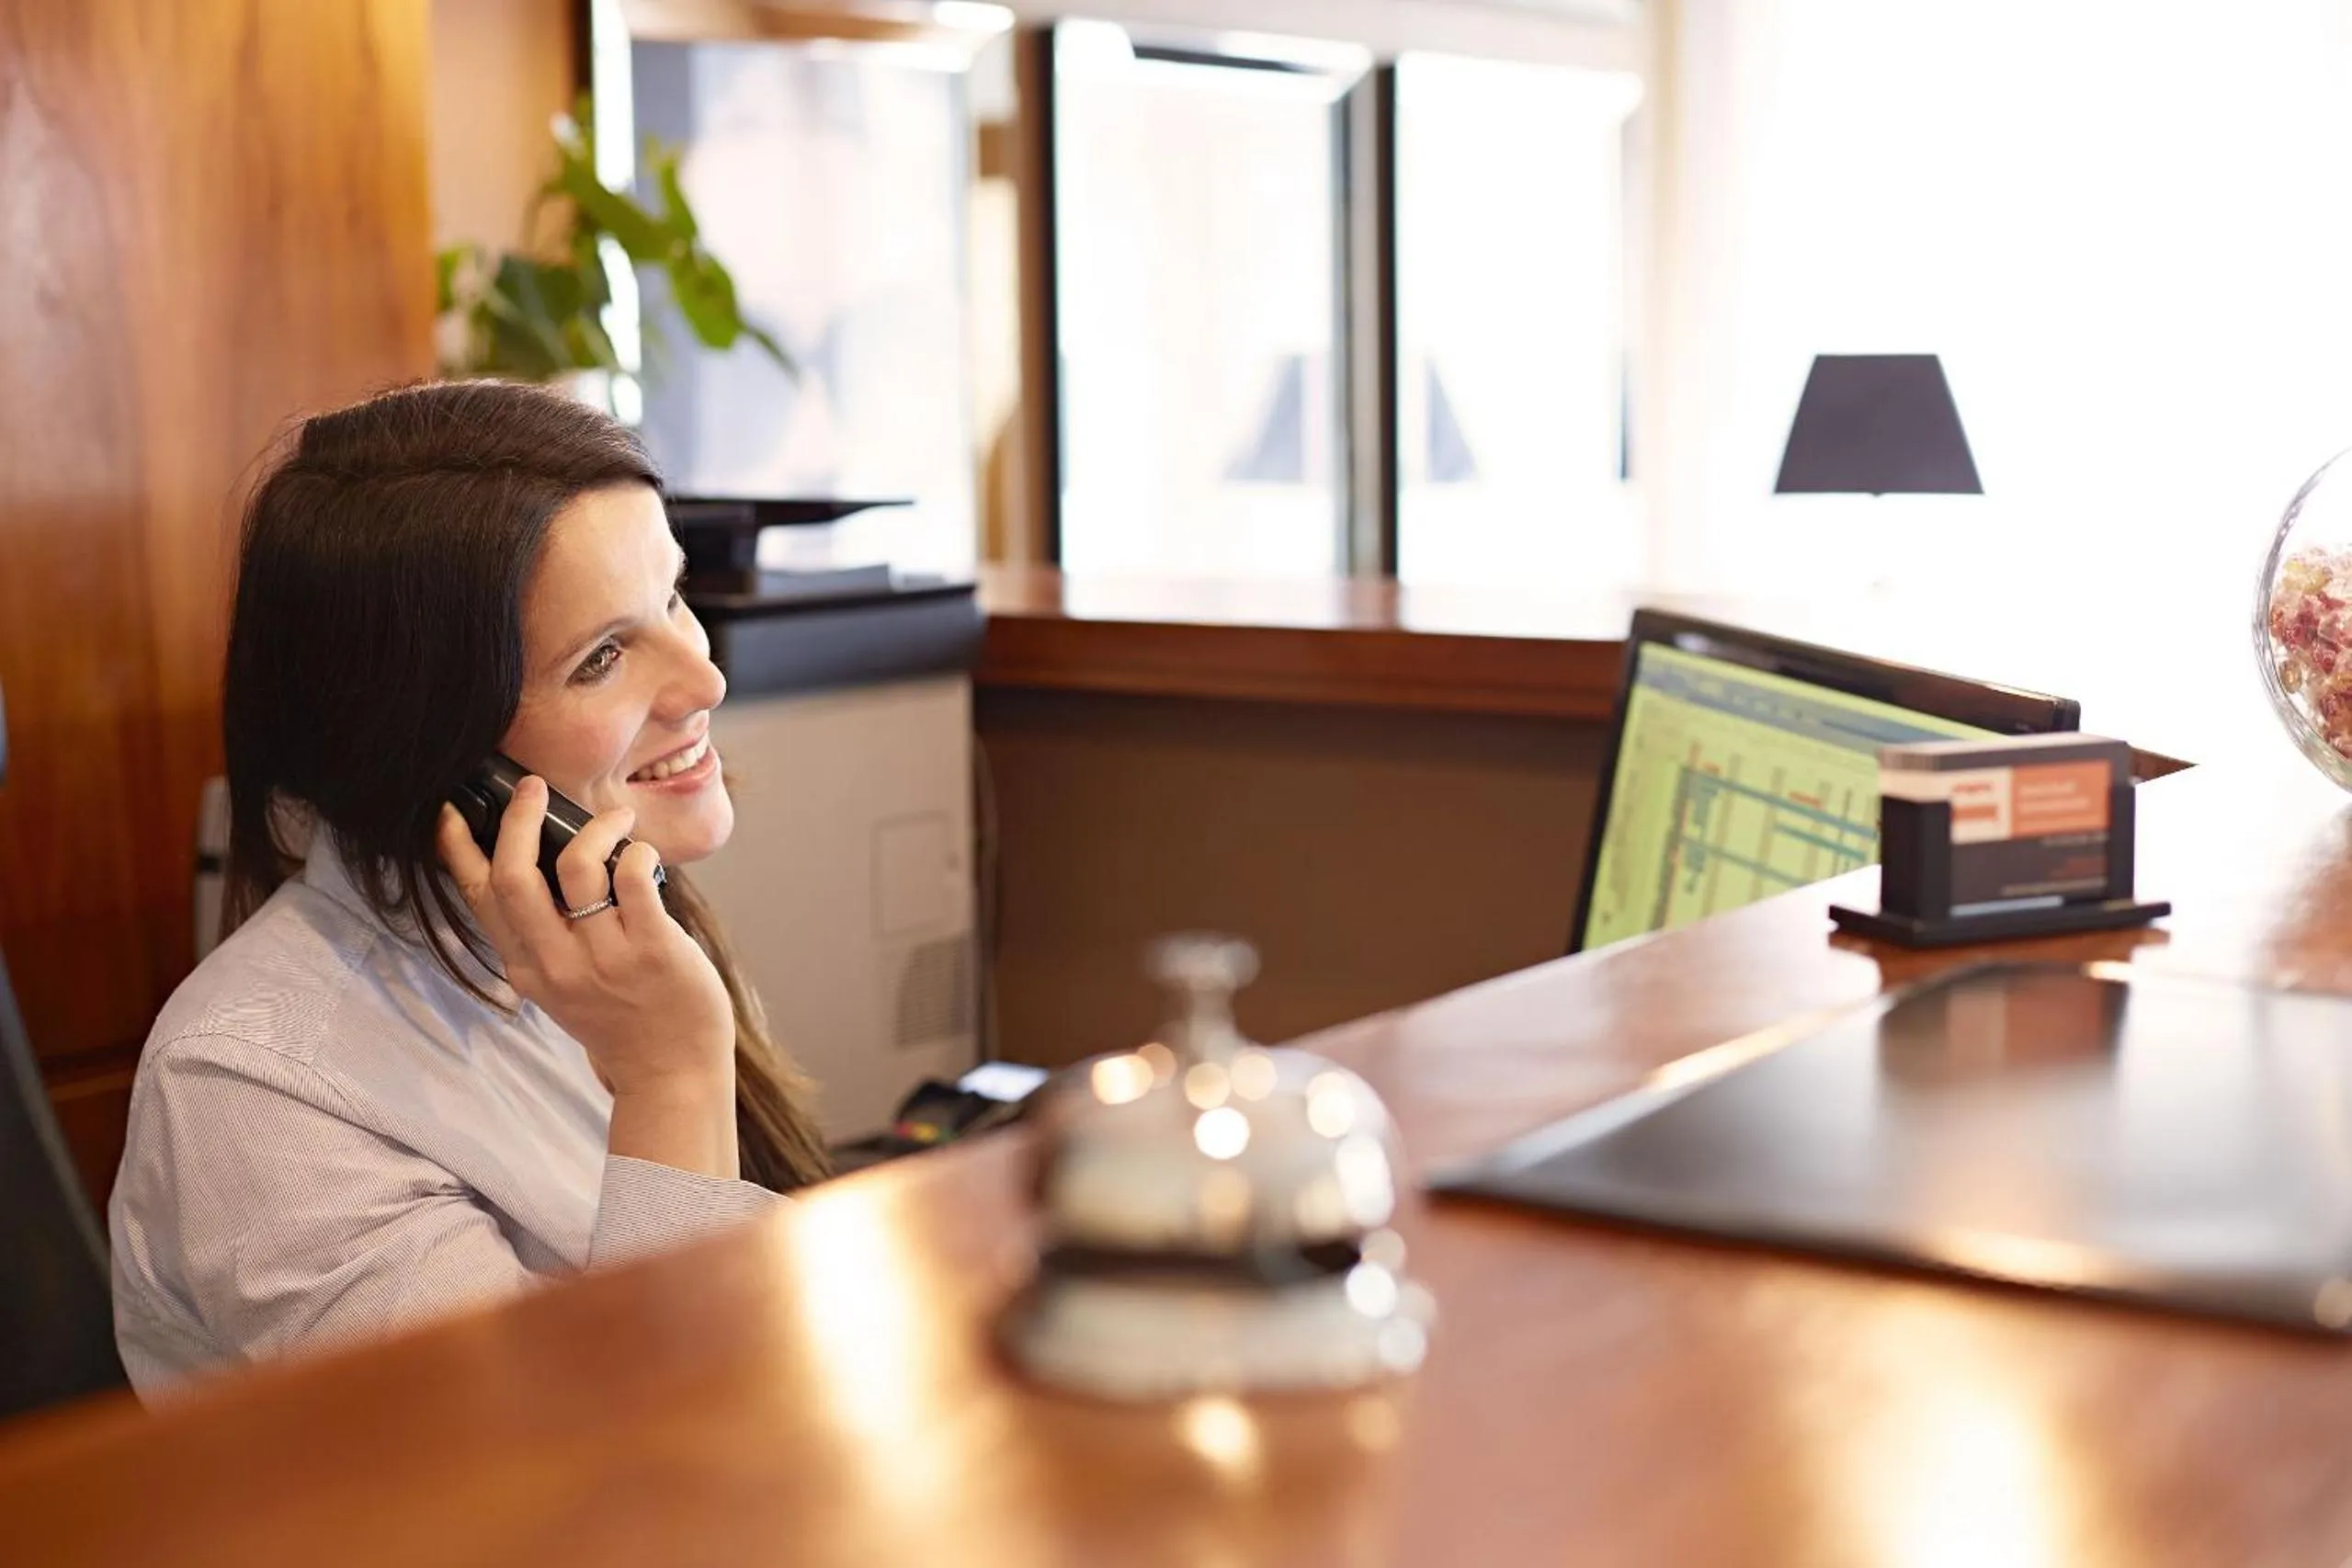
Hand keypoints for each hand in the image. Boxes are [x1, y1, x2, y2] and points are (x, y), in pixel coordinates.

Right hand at [436, 775, 735, 1112]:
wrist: (670, 1073)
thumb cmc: (621, 1019)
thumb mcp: (561, 985)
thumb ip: (542, 937)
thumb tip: (536, 863)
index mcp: (526, 969)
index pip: (479, 899)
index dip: (459, 850)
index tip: (451, 812)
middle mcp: (557, 964)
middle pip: (514, 876)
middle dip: (518, 820)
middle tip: (532, 789)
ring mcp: (604, 958)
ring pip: (577, 867)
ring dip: (595, 828)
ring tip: (615, 819)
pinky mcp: (653, 950)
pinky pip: (633, 878)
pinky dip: (637, 853)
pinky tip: (642, 854)